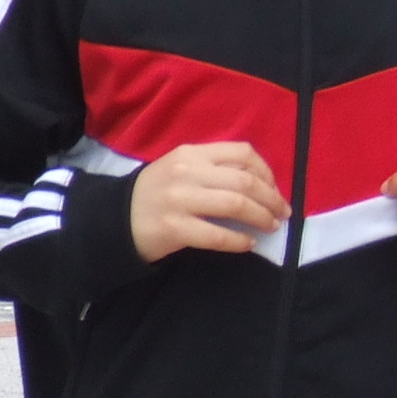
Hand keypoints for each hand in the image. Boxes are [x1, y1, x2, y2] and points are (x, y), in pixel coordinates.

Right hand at [131, 141, 289, 262]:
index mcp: (191, 153)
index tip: (274, 188)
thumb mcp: (180, 167)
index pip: (241, 153)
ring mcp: (180, 201)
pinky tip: (247, 244)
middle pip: (244, 181)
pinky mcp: (175, 229)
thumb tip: (259, 183)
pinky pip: (218, 235)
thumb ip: (213, 168)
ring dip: (261, 218)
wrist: (114, 219)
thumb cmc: (154, 193)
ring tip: (270, 227)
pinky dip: (239, 240)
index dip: (266, 172)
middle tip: (281, 213)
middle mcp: (187, 172)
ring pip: (236, 205)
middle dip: (271, 199)